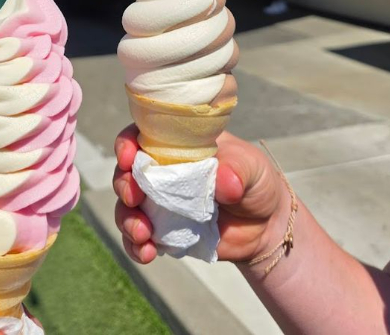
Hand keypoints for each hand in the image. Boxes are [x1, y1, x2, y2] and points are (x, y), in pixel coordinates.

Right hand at [113, 124, 289, 263]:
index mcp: (175, 148)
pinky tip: (146, 253)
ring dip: (127, 220)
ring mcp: (158, 204)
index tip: (128, 157)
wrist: (266, 227)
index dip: (126, 144)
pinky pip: (137, 240)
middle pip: (126, 174)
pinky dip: (135, 246)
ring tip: (142, 234)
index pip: (140, 137)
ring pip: (126, 209)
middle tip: (133, 198)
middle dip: (123, 185)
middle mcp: (160, 174)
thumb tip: (222, 182)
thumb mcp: (254, 168)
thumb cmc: (256, 184)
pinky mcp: (162, 232)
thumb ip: (238, 169)